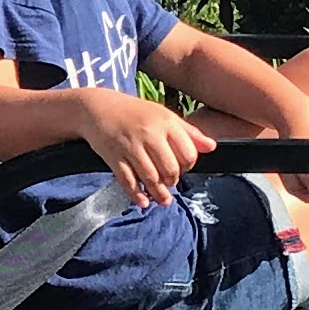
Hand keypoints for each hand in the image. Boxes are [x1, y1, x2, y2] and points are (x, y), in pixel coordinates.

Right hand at [77, 90, 213, 208]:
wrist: (96, 107)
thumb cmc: (134, 112)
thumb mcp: (163, 115)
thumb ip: (188, 132)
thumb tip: (212, 147)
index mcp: (166, 122)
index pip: (188, 153)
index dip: (188, 166)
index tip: (182, 168)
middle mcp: (149, 134)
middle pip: (170, 169)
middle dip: (172, 181)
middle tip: (170, 183)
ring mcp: (130, 146)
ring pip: (151, 178)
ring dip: (158, 193)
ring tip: (162, 200)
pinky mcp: (113, 156)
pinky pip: (128, 181)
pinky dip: (137, 195)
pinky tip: (143, 202)